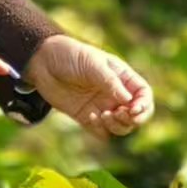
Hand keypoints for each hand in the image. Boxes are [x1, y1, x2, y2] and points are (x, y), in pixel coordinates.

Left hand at [25, 36, 153, 136]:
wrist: (42, 63)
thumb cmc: (70, 55)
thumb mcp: (92, 64)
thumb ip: (110, 82)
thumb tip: (129, 100)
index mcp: (122, 77)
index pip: (143, 95)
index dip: (144, 105)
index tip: (133, 110)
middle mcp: (115, 94)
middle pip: (136, 115)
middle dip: (132, 119)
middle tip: (117, 114)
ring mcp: (102, 106)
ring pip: (121, 126)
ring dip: (117, 126)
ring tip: (102, 115)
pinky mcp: (87, 117)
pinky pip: (102, 132)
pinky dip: (101, 130)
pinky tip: (89, 116)